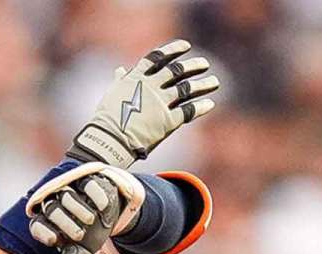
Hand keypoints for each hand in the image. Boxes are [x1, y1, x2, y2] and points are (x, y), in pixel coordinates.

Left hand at [25, 163, 145, 253]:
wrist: (108, 215)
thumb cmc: (89, 234)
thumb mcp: (82, 251)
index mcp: (48, 223)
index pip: (37, 226)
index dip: (43, 232)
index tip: (54, 240)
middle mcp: (54, 204)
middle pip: (51, 209)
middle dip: (64, 222)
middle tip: (79, 235)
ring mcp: (69, 189)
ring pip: (66, 194)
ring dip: (78, 208)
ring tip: (90, 220)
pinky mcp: (85, 180)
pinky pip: (86, 183)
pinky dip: (94, 194)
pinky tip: (102, 207)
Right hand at [68, 39, 218, 168]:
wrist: (110, 140)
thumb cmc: (107, 118)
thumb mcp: (112, 94)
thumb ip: (121, 81)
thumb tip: (120, 70)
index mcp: (136, 78)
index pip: (158, 57)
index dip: (173, 50)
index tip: (186, 46)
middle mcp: (151, 87)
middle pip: (177, 71)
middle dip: (193, 65)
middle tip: (204, 64)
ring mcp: (161, 103)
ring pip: (187, 89)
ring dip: (202, 85)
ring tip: (214, 82)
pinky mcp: (168, 121)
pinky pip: (189, 111)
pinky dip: (200, 107)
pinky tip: (209, 104)